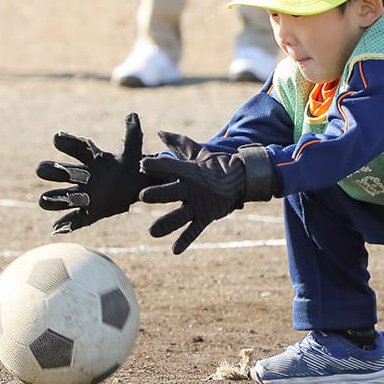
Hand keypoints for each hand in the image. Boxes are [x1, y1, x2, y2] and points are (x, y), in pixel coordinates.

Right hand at [37, 113, 146, 233]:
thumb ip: (132, 135)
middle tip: (46, 170)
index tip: (57, 138)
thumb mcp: (134, 151)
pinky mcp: (89, 213)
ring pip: (58, 197)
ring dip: (53, 198)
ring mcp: (83, 195)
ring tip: (46, 199)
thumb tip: (133, 115)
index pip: (74, 148)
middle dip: (51, 171)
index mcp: (90, 158)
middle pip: (57, 172)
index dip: (65, 142)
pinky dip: (65, 223)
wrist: (140, 187)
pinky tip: (56, 228)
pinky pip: (74, 219)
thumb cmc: (134, 166)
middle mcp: (80, 175)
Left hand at [139, 131, 273, 253]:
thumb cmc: (214, 164)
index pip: (170, 166)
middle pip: (172, 192)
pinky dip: (186, 240)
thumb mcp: (197, 151)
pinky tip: (175, 250)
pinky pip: (195, 230)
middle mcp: (192, 188)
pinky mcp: (206, 216)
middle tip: (143, 196)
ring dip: (167, 224)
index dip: (156, 165)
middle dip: (158, 194)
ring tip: (153, 232)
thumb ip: (177, 143)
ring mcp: (200, 204)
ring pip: (181, 215)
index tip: (142, 165)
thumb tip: (159, 132)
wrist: (241, 178)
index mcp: (189, 171)